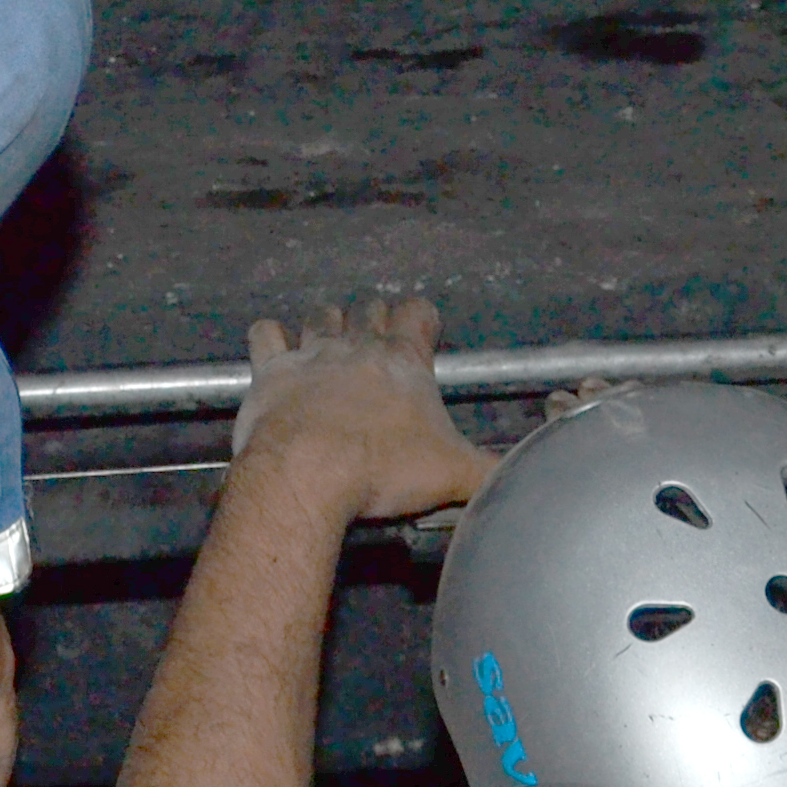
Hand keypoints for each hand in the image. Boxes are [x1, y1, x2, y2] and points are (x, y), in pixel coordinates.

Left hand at [232, 298, 493, 519]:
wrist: (309, 474)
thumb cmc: (385, 470)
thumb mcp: (455, 475)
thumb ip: (492, 471)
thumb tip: (521, 477)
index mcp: (404, 360)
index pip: (418, 312)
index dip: (420, 320)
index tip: (422, 335)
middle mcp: (357, 345)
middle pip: (368, 309)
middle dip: (373, 321)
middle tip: (375, 348)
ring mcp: (311, 353)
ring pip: (320, 315)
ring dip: (326, 324)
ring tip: (329, 345)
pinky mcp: (271, 370)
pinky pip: (266, 332)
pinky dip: (270, 337)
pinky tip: (276, 351)